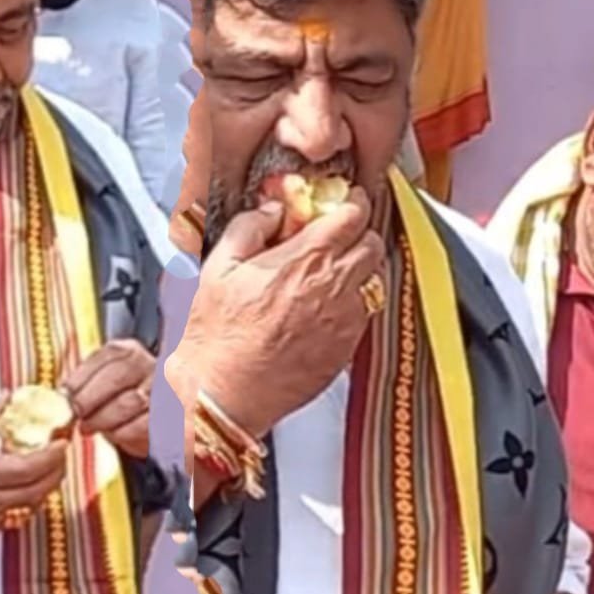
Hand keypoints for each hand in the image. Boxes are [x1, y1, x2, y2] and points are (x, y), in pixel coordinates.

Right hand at [0, 401, 68, 548]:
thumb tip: (6, 400)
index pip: (30, 468)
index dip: (52, 456)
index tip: (62, 441)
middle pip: (38, 491)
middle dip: (57, 471)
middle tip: (61, 452)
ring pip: (29, 507)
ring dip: (45, 488)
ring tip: (49, 468)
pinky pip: (14, 519)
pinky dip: (27, 502)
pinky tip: (25, 487)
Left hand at [61, 339, 154, 458]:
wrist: (152, 424)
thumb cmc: (120, 400)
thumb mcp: (103, 383)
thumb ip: (86, 383)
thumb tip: (63, 396)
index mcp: (130, 351)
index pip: (107, 355)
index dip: (83, 375)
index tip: (66, 393)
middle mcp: (151, 365)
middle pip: (117, 376)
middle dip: (90, 397)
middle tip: (75, 413)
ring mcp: (164, 391)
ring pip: (129, 402)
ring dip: (102, 418)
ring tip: (88, 427)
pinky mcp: (169, 418)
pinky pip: (141, 425)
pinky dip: (121, 432)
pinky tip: (112, 434)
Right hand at [166, 192, 385, 438]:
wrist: (222, 393)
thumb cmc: (217, 336)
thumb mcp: (218, 266)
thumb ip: (250, 227)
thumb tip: (272, 210)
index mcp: (305, 259)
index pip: (353, 215)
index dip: (351, 202)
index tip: (344, 201)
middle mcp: (334, 287)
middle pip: (373, 243)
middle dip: (359, 232)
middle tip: (338, 234)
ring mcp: (345, 321)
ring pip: (376, 278)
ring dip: (360, 267)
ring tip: (332, 271)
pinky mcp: (346, 349)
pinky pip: (367, 313)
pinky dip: (355, 301)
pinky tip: (326, 306)